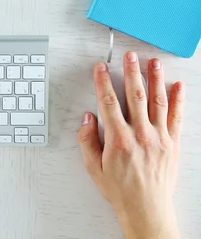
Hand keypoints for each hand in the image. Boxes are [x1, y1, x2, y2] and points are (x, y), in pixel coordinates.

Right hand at [78, 52, 184, 238]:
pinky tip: (178, 86)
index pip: (108, 102)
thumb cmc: (120, 189)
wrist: (146, 208)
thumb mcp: (93, 166)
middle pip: (135, 95)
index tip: (100, 68)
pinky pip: (177, 117)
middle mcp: (140, 135)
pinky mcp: (172, 143)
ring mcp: (159, 137)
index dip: (102, 82)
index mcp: (118, 139)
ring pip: (157, 101)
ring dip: (155, 79)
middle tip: (130, 56)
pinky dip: (178, 100)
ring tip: (153, 63)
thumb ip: (87, 140)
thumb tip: (87, 118)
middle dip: (132, 72)